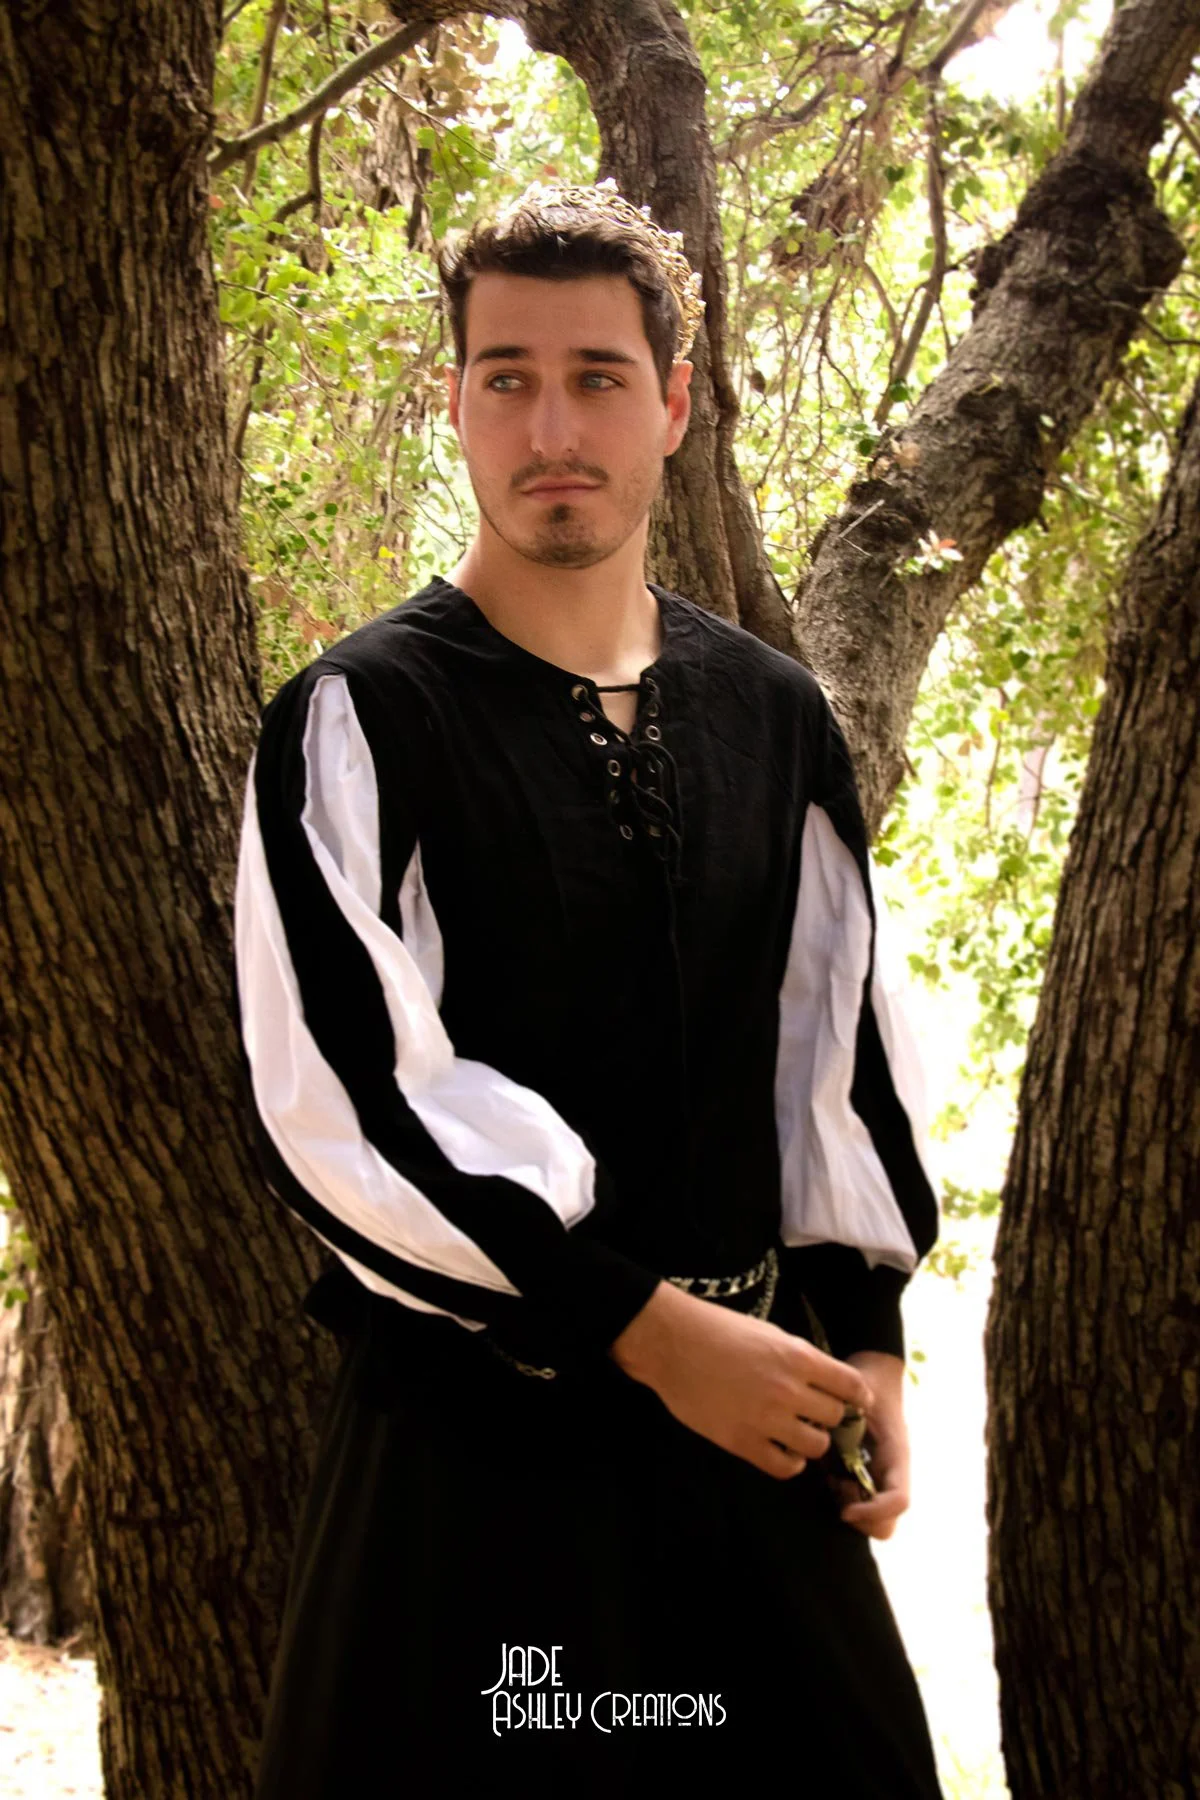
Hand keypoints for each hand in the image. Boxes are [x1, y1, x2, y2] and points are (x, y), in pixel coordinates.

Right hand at [608, 1281, 875, 1481]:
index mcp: (798, 1357)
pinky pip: (783, 1466)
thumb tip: (824, 1382)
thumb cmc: (719, 1330)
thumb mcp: (769, 1333)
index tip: (854, 1402)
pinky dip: (789, 1462)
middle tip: (817, 1416)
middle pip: (834, 1418)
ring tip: (797, 1434)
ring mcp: (766, 1419)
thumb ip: (800, 1359)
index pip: (851, 1386)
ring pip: (815, 1446)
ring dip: (811, 1441)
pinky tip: (781, 1451)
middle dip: (830, 1418)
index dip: (857, 1396)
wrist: (673, 1343)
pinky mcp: (742, 1442)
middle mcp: (789, 1390)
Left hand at [827, 1350, 909, 1539]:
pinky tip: (828, 1469)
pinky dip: (840, 1495)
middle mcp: (892, 1474)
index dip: (872, 1511)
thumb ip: (840, 1414)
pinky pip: (856, 1502)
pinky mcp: (865, 1476)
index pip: (899, 1501)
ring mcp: (880, 1478)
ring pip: (870, 1520)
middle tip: (836, 1485)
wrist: (874, 1373)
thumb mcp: (855, 1394)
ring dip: (847, 1504)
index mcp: (897, 1456)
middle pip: (885, 1524)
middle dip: (859, 1516)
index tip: (843, 1507)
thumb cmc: (866, 1381)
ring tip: (830, 1474)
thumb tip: (817, 1435)